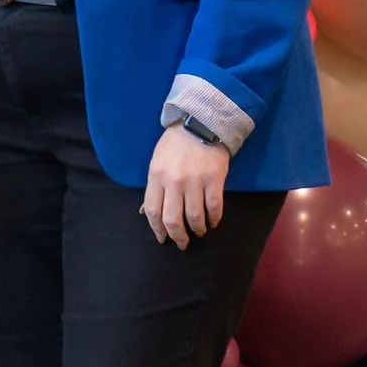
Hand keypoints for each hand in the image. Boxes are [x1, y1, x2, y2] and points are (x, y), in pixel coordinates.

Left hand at [143, 124, 227, 248]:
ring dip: (197, 229)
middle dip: (177, 236)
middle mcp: (174, 181)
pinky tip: (213, 222)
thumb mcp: (157, 162)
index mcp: (156, 176)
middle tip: (182, 243)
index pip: (153, 211)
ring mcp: (195, 181)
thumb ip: (156, 186)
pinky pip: (214, 207)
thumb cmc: (174, 145)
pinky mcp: (215, 180)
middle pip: (173, 219)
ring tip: (199, 232)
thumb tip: (152, 212)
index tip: (162, 238)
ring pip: (195, 216)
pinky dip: (214, 219)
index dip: (157, 229)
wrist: (200, 124)